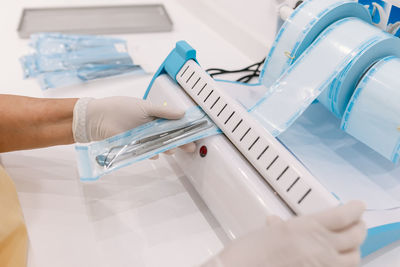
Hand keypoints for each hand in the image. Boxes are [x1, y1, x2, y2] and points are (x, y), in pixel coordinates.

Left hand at [72, 97, 195, 152]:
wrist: (98, 118)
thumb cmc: (120, 108)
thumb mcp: (145, 107)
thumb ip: (164, 112)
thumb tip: (182, 114)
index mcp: (155, 117)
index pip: (174, 123)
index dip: (185, 128)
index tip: (196, 131)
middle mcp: (151, 129)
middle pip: (170, 137)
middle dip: (181, 142)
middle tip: (191, 147)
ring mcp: (144, 139)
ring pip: (160, 146)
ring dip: (168, 148)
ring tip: (174, 149)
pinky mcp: (136, 148)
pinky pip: (147, 153)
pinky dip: (152, 153)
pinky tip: (156, 153)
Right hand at [202, 201, 365, 266]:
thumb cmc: (251, 254)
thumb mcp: (267, 234)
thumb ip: (280, 228)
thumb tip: (277, 224)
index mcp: (307, 227)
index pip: (343, 214)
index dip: (355, 209)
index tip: (358, 206)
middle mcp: (321, 246)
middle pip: (356, 235)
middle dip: (359, 228)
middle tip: (358, 224)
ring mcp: (323, 266)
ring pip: (355, 257)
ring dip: (355, 249)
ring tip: (350, 244)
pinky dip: (342, 265)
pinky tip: (338, 262)